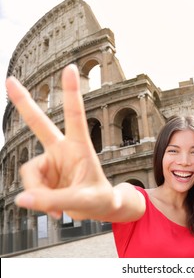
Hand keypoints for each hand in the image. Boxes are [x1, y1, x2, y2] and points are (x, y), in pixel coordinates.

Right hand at [6, 65, 114, 219]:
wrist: (98, 209)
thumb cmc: (99, 200)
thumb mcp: (83, 201)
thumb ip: (53, 199)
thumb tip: (21, 198)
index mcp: (80, 146)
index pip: (75, 116)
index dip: (71, 92)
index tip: (71, 68)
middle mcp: (62, 150)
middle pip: (39, 123)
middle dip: (23, 103)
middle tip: (9, 80)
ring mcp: (50, 162)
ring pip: (30, 172)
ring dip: (39, 193)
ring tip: (57, 207)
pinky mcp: (42, 176)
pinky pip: (30, 187)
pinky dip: (38, 200)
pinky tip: (54, 208)